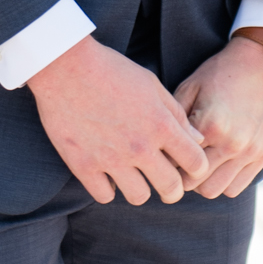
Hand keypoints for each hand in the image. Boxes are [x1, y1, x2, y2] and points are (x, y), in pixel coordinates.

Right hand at [29, 35, 210, 205]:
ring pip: (139, 197)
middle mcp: (139, 146)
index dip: (197, 168)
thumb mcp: (151, 84)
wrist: (65, 66)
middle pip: (171, 188)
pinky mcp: (83, 165)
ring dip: (140, 189)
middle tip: (166, 185)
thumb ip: (176, 114)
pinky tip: (106, 175)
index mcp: (160, 124)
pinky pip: (104, 196)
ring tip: (133, 178)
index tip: (188, 167)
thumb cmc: (111, 69)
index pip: (196, 163)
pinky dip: (108, 188)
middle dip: (173, 189)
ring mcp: (110, 159)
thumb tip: (197, 139)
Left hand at [173, 30, 262, 198]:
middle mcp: (230, 143)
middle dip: (181, 176)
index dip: (166, 162)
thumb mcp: (191, 86)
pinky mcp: (262, 156)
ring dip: (202, 182)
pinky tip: (217, 165)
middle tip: (177, 162)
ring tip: (198, 165)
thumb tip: (159, 146)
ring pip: (214, 191)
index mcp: (208, 125)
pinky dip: (223, 182)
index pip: (176, 164)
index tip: (162, 155)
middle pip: (193, 184)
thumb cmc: (221, 72)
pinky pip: (236, 188)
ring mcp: (249, 152)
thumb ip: (175, 118)